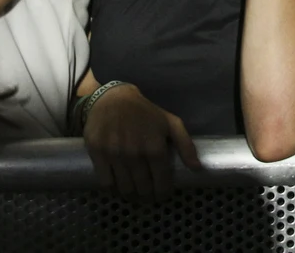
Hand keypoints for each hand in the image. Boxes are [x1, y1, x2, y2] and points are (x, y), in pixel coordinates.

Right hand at [83, 84, 200, 202]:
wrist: (113, 98)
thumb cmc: (144, 112)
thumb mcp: (170, 123)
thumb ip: (185, 145)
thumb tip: (196, 168)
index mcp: (155, 147)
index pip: (161, 183)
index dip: (163, 193)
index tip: (161, 194)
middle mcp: (134, 153)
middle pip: (142, 189)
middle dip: (147, 196)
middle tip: (147, 194)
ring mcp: (114, 154)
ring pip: (124, 188)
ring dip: (131, 195)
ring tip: (134, 192)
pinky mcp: (97, 152)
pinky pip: (105, 182)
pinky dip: (112, 188)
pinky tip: (117, 184)